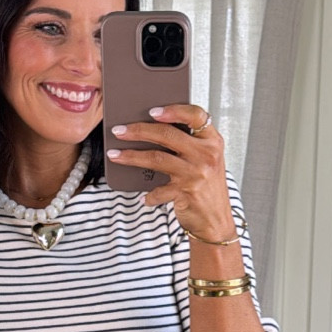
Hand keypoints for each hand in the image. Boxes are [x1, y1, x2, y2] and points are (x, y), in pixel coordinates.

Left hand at [106, 105, 234, 239]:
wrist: (216, 221)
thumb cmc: (208, 189)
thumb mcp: (207, 161)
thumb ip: (190, 145)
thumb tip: (152, 130)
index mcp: (212, 141)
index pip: (196, 115)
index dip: (174, 110)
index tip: (152, 111)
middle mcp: (207, 154)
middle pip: (167, 134)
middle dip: (139, 130)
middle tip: (119, 130)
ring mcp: (196, 173)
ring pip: (156, 157)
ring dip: (131, 156)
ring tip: (115, 154)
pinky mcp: (186, 191)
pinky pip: (158, 189)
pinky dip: (149, 195)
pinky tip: (144, 197)